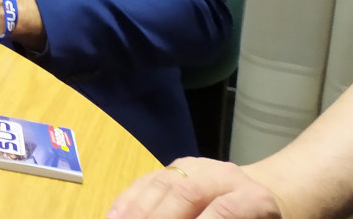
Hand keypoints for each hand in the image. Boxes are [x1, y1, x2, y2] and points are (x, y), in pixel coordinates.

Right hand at [106, 159, 284, 218]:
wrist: (263, 200)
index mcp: (256, 199)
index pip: (226, 210)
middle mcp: (224, 175)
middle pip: (184, 192)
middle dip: (156, 217)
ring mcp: (196, 165)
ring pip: (160, 182)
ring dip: (134, 210)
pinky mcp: (174, 166)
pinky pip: (146, 180)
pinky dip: (127, 201)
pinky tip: (115, 216)